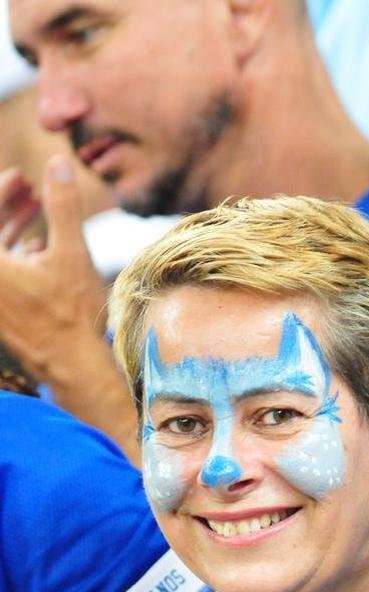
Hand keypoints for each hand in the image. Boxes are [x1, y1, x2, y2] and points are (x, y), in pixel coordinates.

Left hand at [0, 156, 105, 380]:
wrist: (70, 362)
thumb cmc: (70, 311)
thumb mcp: (70, 252)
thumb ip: (62, 205)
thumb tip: (57, 162)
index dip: (2, 191)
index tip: (22, 177)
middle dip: (5, 205)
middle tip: (27, 187)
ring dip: (11, 226)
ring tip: (37, 211)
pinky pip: (0, 272)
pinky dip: (14, 252)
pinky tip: (40, 245)